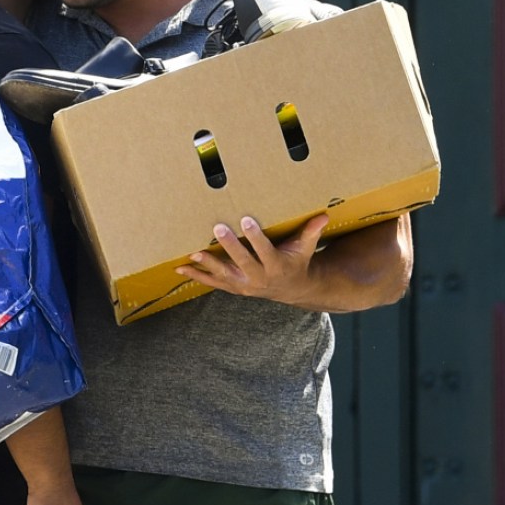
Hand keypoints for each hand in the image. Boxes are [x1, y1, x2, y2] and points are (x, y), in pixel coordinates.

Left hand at [176, 213, 329, 306]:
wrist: (292, 289)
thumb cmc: (297, 261)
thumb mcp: (306, 248)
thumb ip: (312, 231)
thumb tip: (323, 215)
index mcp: (277, 266)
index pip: (265, 250)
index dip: (256, 236)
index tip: (247, 219)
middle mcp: (259, 279)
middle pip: (242, 262)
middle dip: (230, 246)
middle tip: (218, 228)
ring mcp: (244, 286)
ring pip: (224, 275)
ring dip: (208, 264)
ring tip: (194, 252)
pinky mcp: (233, 288)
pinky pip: (213, 282)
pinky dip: (197, 276)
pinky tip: (181, 268)